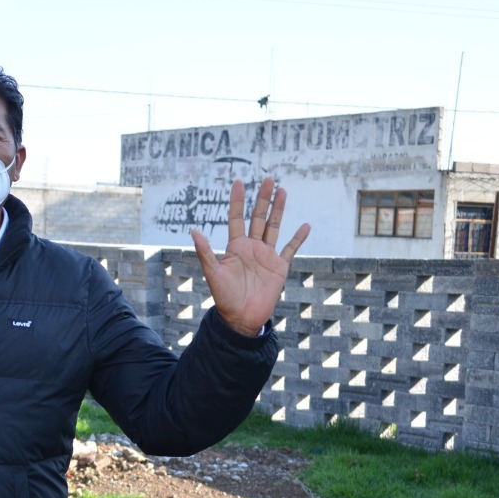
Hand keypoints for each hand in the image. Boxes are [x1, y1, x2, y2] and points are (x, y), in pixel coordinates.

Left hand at [191, 177, 309, 336]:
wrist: (242, 318)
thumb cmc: (224, 297)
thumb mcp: (213, 273)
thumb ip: (205, 252)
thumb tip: (193, 231)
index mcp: (235, 247)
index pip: (236, 218)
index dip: (237, 201)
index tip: (239, 182)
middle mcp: (251, 247)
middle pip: (258, 217)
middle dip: (262, 198)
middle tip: (268, 179)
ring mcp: (266, 256)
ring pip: (273, 227)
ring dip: (278, 210)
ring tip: (283, 191)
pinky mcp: (279, 267)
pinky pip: (290, 249)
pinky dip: (298, 238)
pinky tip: (305, 225)